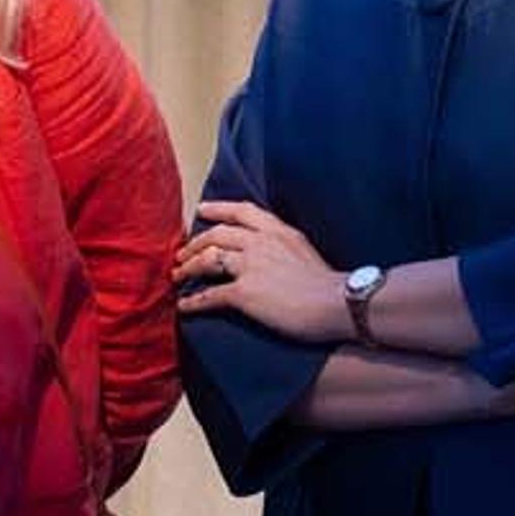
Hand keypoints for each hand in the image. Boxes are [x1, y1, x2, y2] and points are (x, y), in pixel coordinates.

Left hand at [174, 198, 347, 341]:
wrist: (337, 304)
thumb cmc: (329, 285)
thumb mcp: (306, 250)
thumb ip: (284, 246)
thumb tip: (273, 255)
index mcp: (278, 231)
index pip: (241, 211)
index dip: (218, 209)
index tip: (202, 210)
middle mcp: (260, 243)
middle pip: (216, 234)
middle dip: (194, 243)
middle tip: (181, 253)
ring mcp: (250, 266)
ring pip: (207, 260)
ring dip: (188, 268)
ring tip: (177, 277)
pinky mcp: (244, 293)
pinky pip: (209, 295)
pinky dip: (193, 302)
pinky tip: (184, 306)